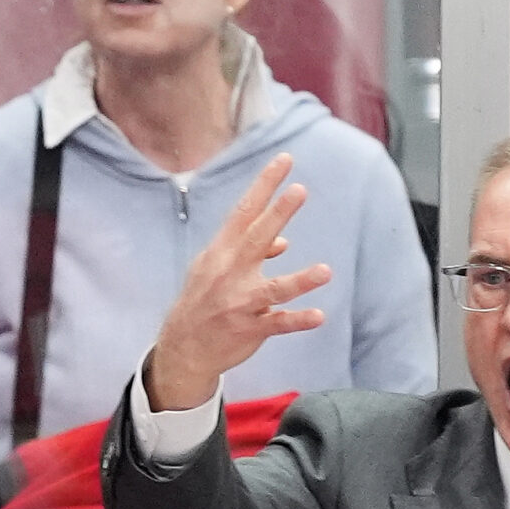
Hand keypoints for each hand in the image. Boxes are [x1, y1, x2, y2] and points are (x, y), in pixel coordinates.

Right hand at [144, 154, 331, 410]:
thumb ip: (249, 251)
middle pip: (257, 239)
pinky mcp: (251, 329)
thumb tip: (283, 242)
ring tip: (326, 271)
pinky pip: (277, 323)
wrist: (184, 347)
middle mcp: (231, 273)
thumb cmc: (204, 299)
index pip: (245, 212)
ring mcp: (241, 303)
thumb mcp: (215, 268)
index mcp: (222, 252)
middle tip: (300, 190)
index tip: (284, 161)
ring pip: (273, 289)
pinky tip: (318, 316)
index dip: (264, 185)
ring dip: (299, 281)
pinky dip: (297, 320)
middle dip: (278, 214)